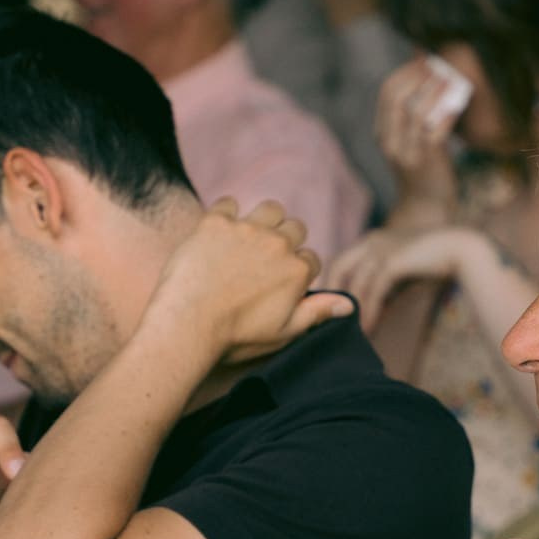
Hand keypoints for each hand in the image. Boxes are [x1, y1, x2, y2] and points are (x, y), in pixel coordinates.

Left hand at [146, 200, 351, 368]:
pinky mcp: (216, 221)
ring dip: (265, 220)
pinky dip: (226, 214)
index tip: (281, 282)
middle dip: (286, 241)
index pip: (311, 259)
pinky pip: (229, 203)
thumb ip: (318, 312)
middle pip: (295, 228)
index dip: (299, 271)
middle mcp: (277, 244)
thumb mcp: (283, 332)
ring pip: (270, 209)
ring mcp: (246, 229)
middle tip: (265, 260)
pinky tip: (219, 232)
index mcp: (296, 270)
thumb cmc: (235, 335)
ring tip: (250, 237)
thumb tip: (349, 303)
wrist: (188, 323)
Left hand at [320, 226, 481, 328]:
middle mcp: (372, 240)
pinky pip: (373, 290)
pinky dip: (369, 311)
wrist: (463, 249)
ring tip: (350, 332)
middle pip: (338, 267)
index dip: (333, 285)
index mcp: (372, 240)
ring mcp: (382, 249)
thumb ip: (383, 290)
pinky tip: (368, 328)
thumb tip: (368, 315)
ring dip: (352, 309)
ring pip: (355, 282)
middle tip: (330, 319)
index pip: (340, 261)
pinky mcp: (394, 261)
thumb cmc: (434, 263)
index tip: (330, 308)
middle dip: (333, 294)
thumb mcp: (402, 275)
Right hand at [374, 59, 462, 221]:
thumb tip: (426, 73)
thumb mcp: (413, 139)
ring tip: (448, 78)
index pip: (386, 92)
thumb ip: (416, 111)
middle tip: (436, 63)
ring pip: (413, 112)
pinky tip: (457, 103)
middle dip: (416, 76)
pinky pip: (431, 131)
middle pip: (395, 98)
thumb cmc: (426, 168)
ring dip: (432, 90)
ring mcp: (404, 153)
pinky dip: (444, 113)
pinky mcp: (424, 162)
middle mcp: (388, 141)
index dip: (405, 71)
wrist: (427, 208)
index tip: (424, 59)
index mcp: (382, 133)